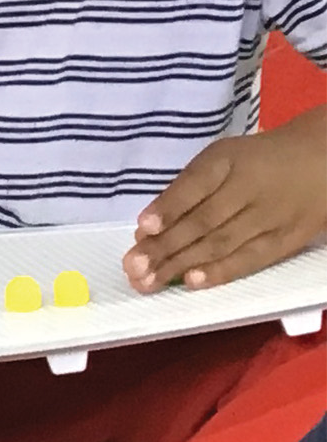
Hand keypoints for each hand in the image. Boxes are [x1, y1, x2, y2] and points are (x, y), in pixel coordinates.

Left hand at [129, 128, 326, 290]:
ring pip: (221, 243)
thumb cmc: (254, 163)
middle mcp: (249, 189)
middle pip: (204, 221)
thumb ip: (187, 189)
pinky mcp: (285, 239)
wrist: (321, 163)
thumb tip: (148, 229)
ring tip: (149, 280)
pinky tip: (192, 281)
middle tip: (133, 267)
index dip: (168, 207)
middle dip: (165, 247)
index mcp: (227, 161)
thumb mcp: (221, 160)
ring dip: (182, 264)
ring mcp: (270, 216)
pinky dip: (220, 271)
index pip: (195, 184)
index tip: (141, 228)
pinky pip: (250, 258)